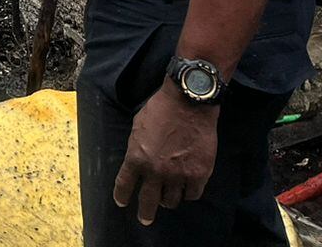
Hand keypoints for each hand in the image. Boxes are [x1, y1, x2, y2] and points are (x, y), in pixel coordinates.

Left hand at [114, 83, 220, 225]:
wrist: (188, 103)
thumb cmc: (160, 109)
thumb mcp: (138, 127)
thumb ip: (137, 148)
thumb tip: (138, 160)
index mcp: (136, 157)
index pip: (124, 185)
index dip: (122, 196)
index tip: (121, 202)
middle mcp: (156, 171)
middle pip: (148, 202)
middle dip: (145, 213)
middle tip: (145, 219)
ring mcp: (178, 175)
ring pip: (171, 201)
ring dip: (168, 200)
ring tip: (168, 197)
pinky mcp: (199, 174)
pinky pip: (192, 195)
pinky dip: (189, 193)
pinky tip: (187, 190)